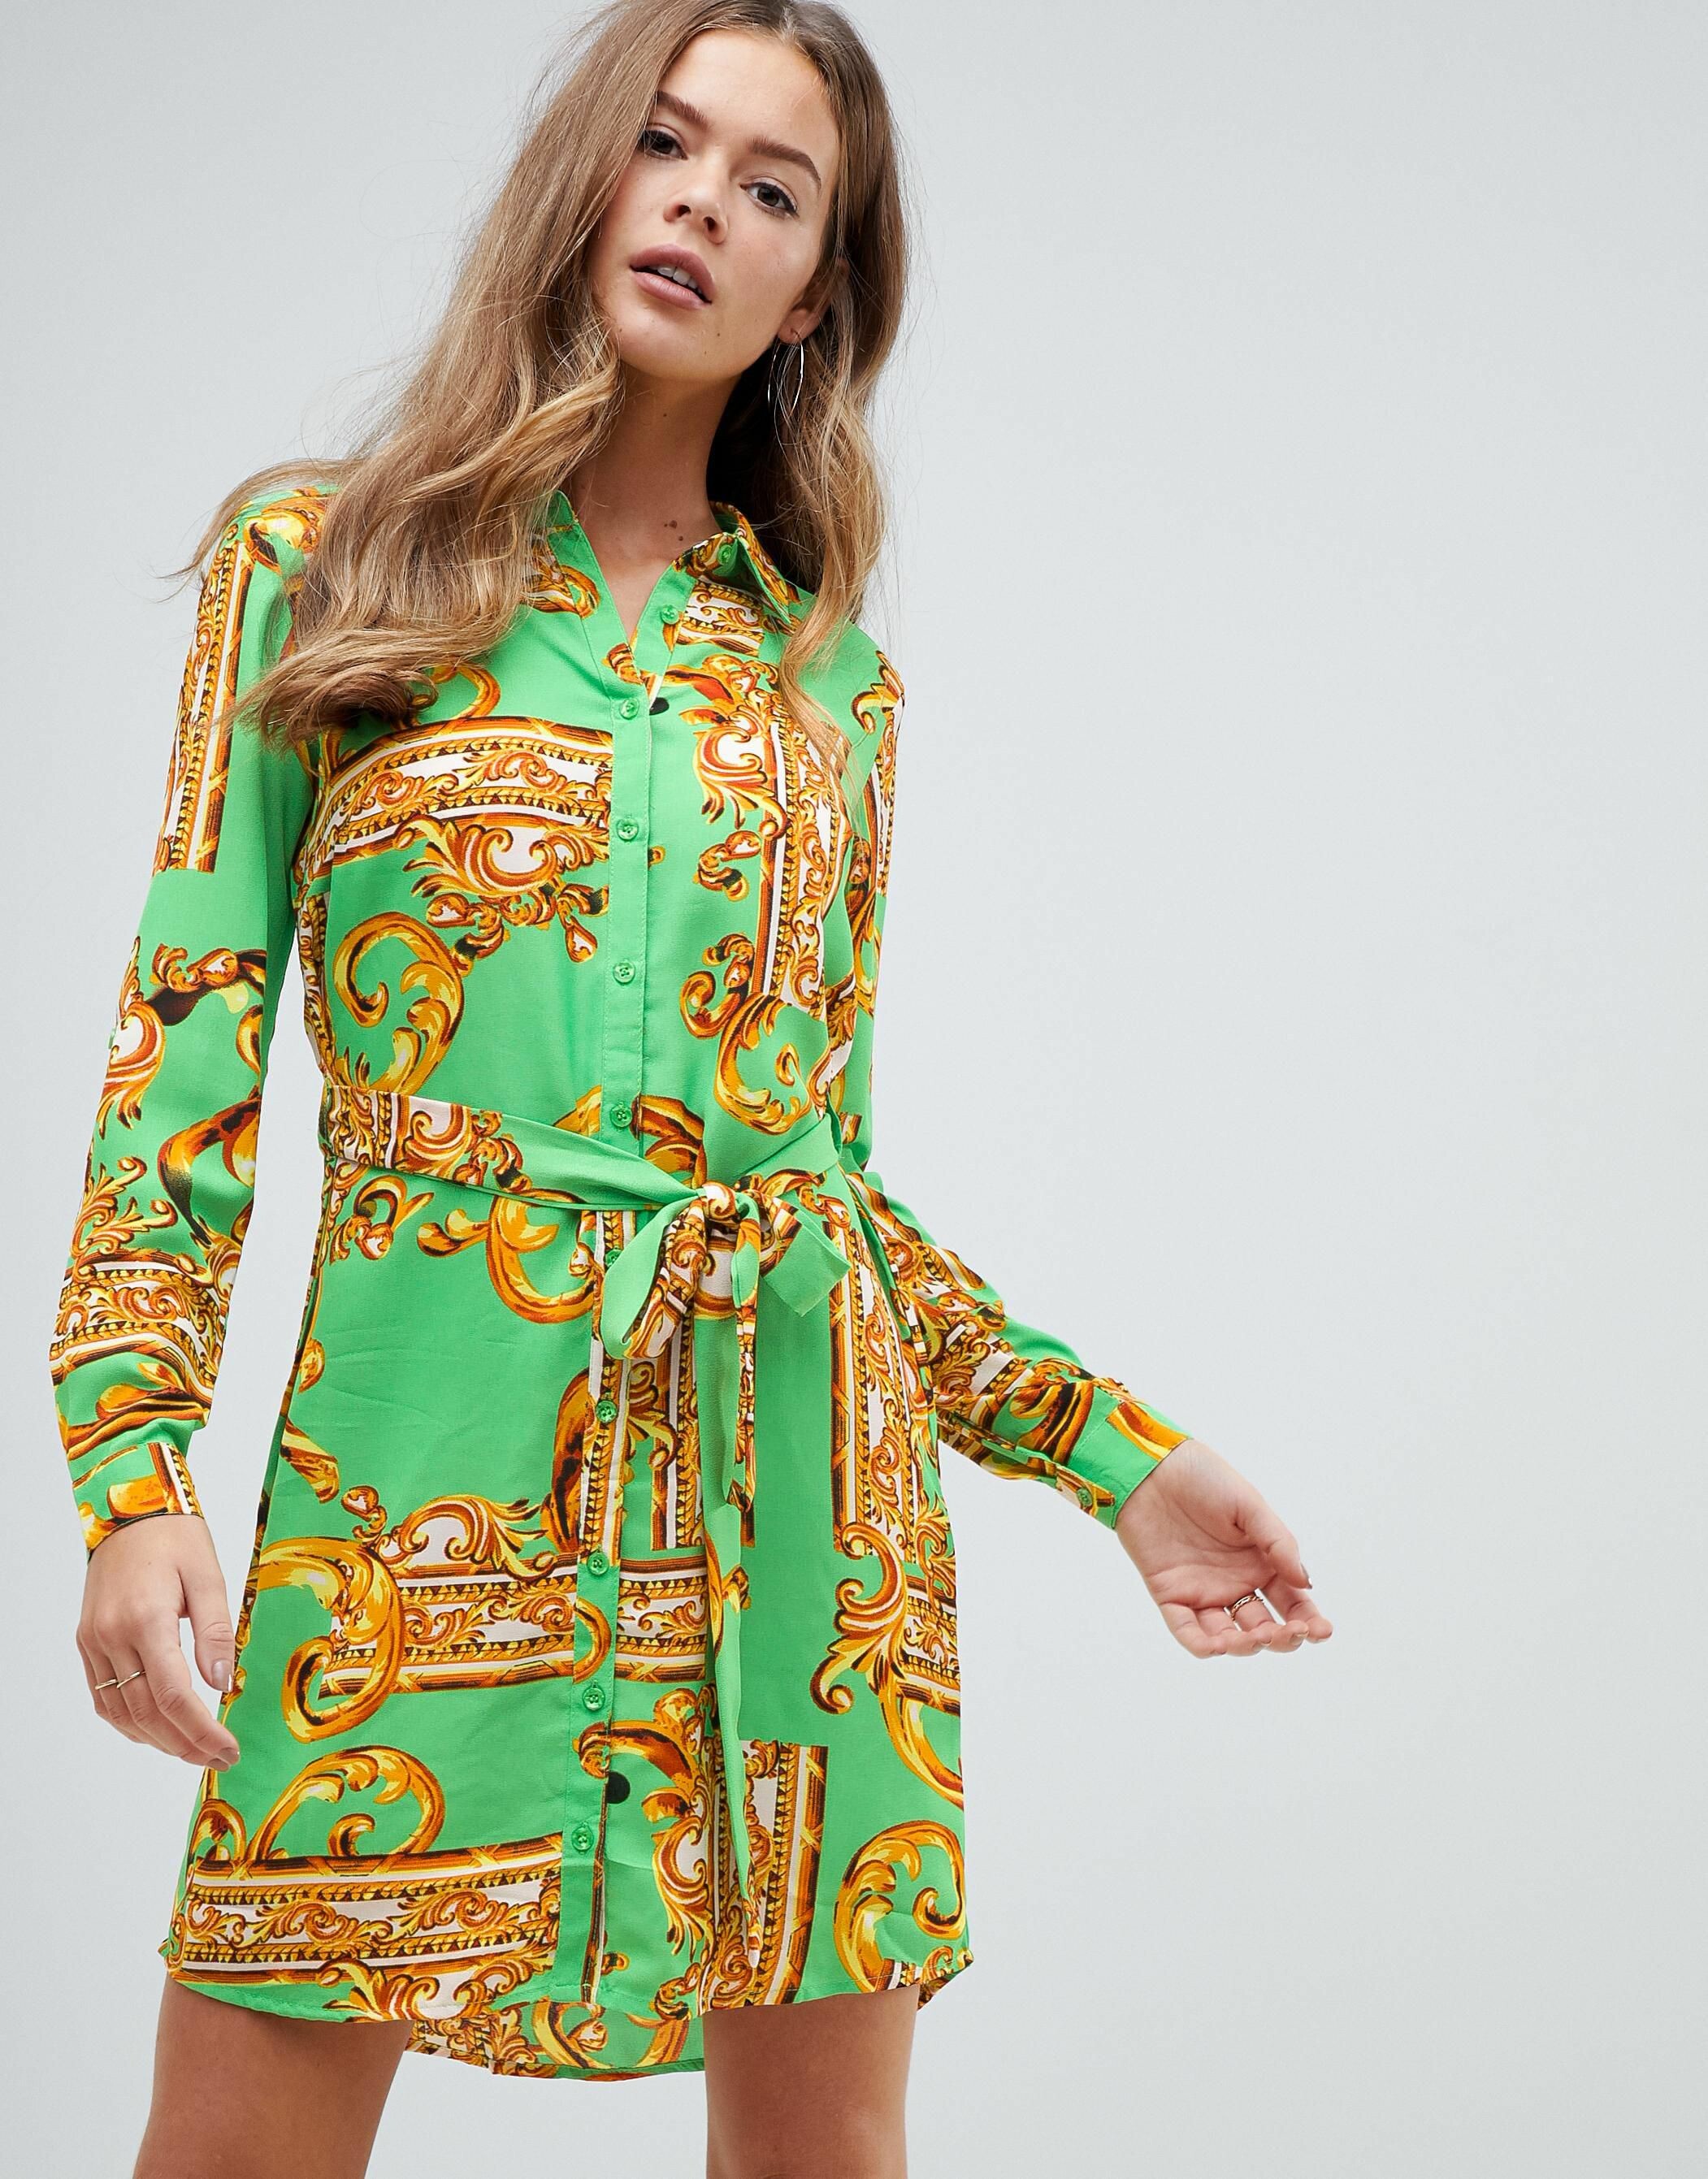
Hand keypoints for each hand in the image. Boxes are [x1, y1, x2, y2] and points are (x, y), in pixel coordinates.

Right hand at [78, 1513, 240, 1766]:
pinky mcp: (87, 1642)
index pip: (175, 1695)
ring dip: (158, 1740)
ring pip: (121, 1713)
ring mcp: (94, 1641)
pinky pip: (103, 1697)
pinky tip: (157, 1729)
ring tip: (194, 1751)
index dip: (202, 1731)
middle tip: (219, 1758)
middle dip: (185, 1744)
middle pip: (148, 1713)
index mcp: (146, 1619)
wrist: (128, 1507)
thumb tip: (222, 1684)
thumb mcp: (208, 1577)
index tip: (228, 1749)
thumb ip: (216, 1633)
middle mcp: (112, 1636)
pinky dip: (130, 1722)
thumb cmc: (175, 1537)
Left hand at [1114, 1438, 1332, 1657]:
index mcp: (1260, 1563)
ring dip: (1245, 1646)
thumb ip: (1278, 1544)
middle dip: (1281, 1638)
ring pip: (1229, 1636)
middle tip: (1289, 1632)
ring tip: (1255, 1638)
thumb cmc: (1204, 1478)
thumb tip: (1307, 1583)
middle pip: (1264, 1627)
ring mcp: (1203, 1591)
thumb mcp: (1249, 1506)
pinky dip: (1201, 1645)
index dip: (1309, 1622)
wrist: (1152, 1466)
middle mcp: (1235, 1583)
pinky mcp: (1170, 1594)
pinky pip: (1186, 1629)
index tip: (1322, 1631)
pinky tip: (1217, 1646)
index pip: (1292, 1603)